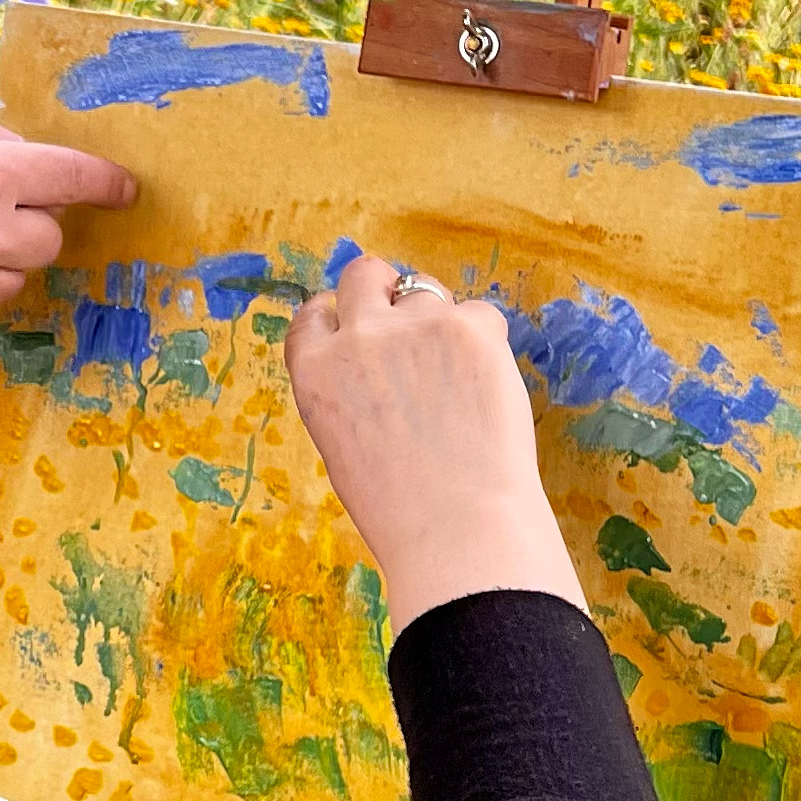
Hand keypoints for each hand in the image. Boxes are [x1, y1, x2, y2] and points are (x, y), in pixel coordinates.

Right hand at [284, 253, 583, 635]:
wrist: (458, 526)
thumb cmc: (400, 508)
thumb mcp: (341, 445)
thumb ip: (348, 391)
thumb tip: (375, 363)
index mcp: (314, 371)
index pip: (314, 313)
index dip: (340, 316)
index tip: (361, 328)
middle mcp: (358, 337)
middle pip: (364, 273)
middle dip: (385, 289)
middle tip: (413, 326)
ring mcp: (414, 326)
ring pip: (427, 289)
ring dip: (439, 318)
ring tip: (457, 376)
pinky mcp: (470, 327)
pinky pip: (480, 314)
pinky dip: (485, 342)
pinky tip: (486, 390)